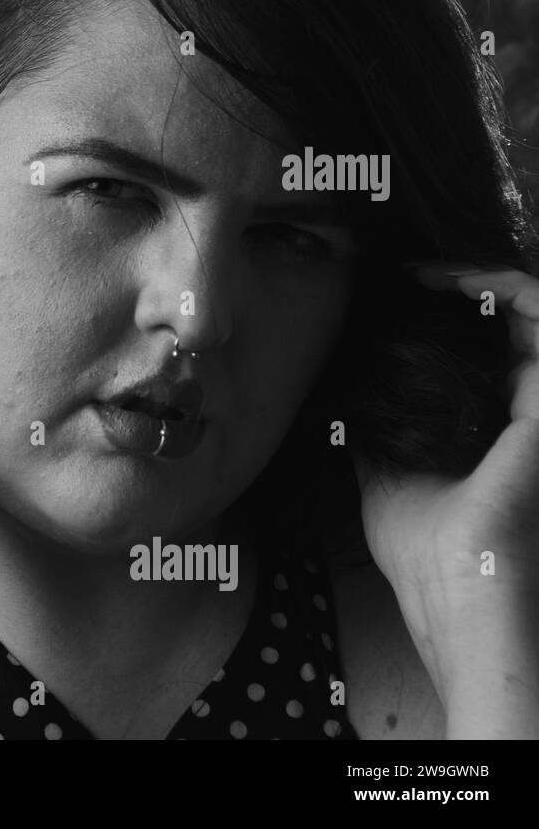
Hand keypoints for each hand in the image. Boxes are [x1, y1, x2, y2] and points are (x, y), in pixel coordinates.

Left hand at [353, 262, 538, 732]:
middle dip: (468, 290)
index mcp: (495, 429)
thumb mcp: (386, 479)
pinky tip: (462, 281)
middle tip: (416, 274)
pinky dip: (508, 291)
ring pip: (533, 317)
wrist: (457, 590)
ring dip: (486, 282)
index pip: (487, 355)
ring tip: (434, 271)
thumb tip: (343, 401)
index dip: (454, 318)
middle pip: (510, 331)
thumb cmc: (426, 551)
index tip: (404, 294)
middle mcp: (527, 417)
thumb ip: (377, 437)